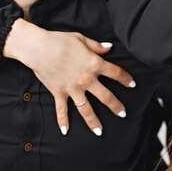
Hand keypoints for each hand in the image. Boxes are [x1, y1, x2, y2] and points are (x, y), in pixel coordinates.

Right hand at [3, 19, 135, 135]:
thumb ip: (96, 46)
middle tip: (123, 113)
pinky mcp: (59, 93)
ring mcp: (73, 88)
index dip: (126, 78)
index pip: (115, 73)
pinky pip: (62, 110)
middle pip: (105, 96)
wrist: (39, 47)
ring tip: (100, 131)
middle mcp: (86, 79)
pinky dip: (62, 121)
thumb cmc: (60, 40)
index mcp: (94, 64)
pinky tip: (65, 131)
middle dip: (116, 106)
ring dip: (94, 121)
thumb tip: (109, 47)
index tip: (132, 84)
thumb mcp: (81, 39)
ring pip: (86, 109)